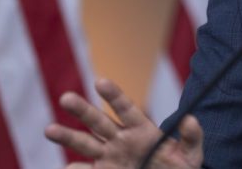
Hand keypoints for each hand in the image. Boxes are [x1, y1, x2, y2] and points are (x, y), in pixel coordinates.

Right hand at [44, 78, 203, 168]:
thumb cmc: (182, 168)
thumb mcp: (192, 154)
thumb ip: (192, 136)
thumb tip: (191, 119)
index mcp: (142, 129)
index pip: (125, 108)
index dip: (113, 95)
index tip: (100, 81)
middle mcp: (121, 140)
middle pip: (99, 121)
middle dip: (82, 110)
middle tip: (66, 97)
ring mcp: (109, 157)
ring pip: (85, 144)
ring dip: (67, 136)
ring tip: (49, 129)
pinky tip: (69, 167)